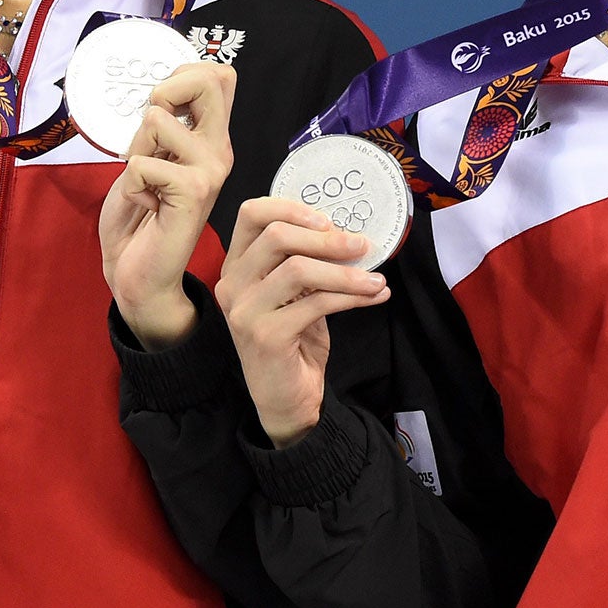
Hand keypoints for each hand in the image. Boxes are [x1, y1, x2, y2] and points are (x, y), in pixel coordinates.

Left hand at [98, 62, 236, 350]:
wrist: (137, 272)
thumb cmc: (140, 215)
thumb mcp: (151, 156)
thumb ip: (165, 125)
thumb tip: (164, 87)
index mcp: (212, 139)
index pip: (220, 76)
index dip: (183, 75)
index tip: (163, 107)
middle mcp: (218, 151)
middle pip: (208, 81)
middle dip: (163, 94)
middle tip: (150, 137)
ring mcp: (209, 171)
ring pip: (157, 121)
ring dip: (135, 150)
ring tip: (145, 181)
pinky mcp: (193, 193)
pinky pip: (141, 164)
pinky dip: (130, 183)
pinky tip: (145, 203)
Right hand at [217, 197, 389, 446]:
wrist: (285, 399)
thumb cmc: (292, 341)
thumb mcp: (294, 294)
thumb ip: (304, 262)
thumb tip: (348, 233)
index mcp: (237, 265)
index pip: (252, 214)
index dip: (292, 208)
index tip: (329, 221)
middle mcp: (233, 284)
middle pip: (277, 236)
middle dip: (328, 239)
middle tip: (362, 246)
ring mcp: (245, 311)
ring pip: (298, 268)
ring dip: (345, 271)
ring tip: (375, 278)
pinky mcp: (265, 335)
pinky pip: (316, 303)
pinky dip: (351, 296)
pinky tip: (373, 296)